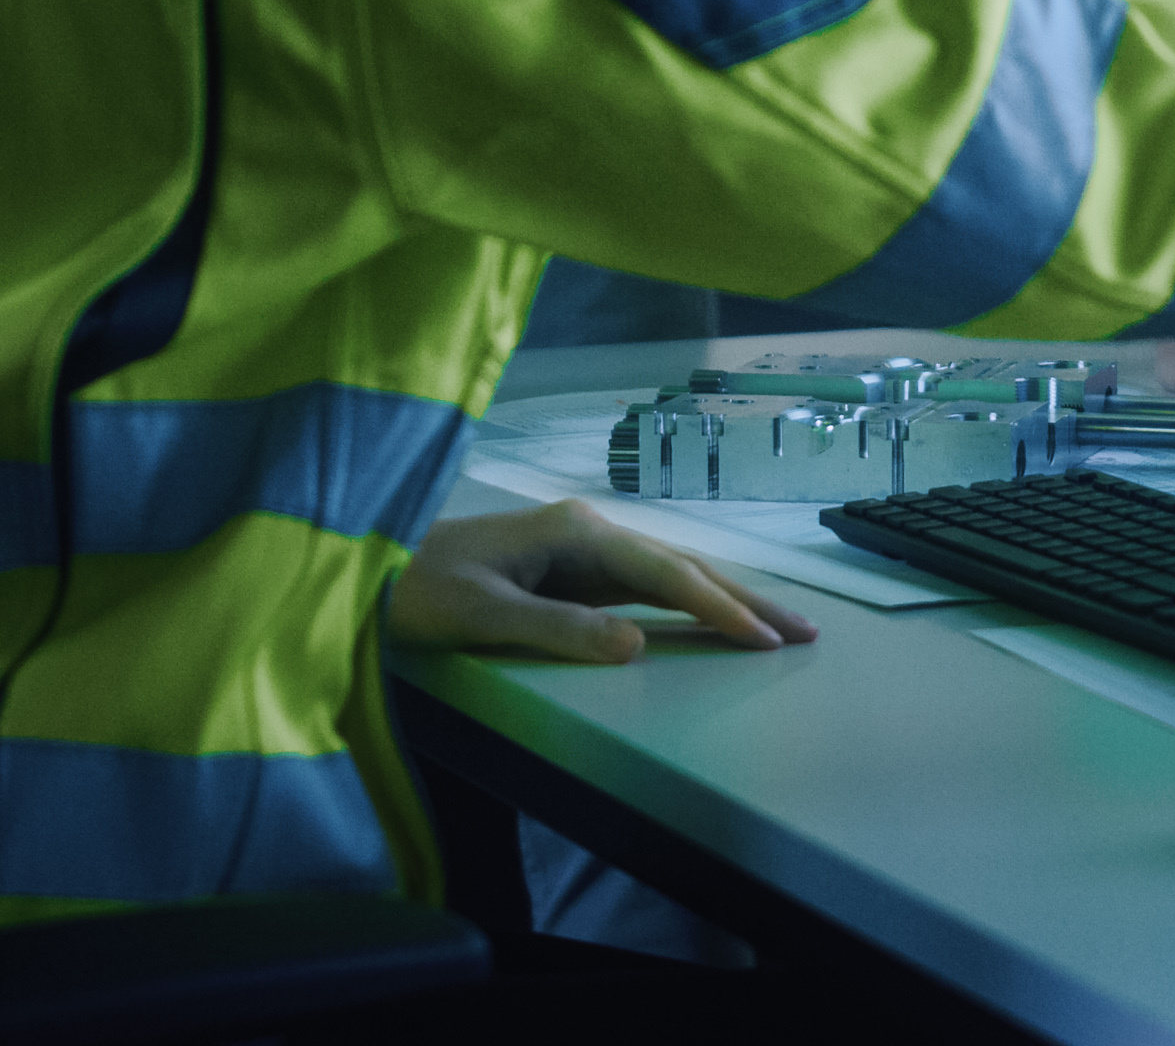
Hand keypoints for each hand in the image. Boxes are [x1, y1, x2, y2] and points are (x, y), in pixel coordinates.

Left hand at [386, 499, 815, 661]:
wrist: (369, 565)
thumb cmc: (415, 588)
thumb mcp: (480, 615)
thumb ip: (558, 629)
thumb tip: (640, 643)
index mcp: (575, 532)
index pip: (665, 574)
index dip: (718, 607)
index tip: (763, 639)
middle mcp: (588, 532)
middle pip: (683, 567)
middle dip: (745, 600)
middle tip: (805, 634)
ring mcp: (583, 550)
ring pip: (670, 576)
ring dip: (725, 601)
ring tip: (778, 629)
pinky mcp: (573, 572)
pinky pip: (645, 590)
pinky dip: (688, 605)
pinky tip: (714, 619)